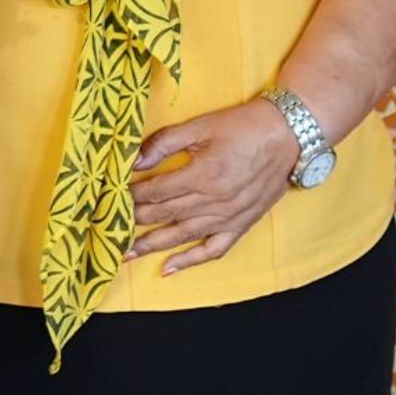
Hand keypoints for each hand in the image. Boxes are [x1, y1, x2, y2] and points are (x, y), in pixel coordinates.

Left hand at [127, 98, 301, 274]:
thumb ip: (165, 143)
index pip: (156, 191)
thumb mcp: (200, 126)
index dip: (131, 195)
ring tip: (124, 253)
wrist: (288, 137)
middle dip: (133, 220)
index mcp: (203, 175)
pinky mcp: (241, 225)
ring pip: (182, 236)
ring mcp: (228, 217)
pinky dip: (190, 261)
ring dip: (151, 246)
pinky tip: (168, 269)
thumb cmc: (243, 127)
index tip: (110, 196)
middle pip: (164, 215)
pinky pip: (213, 250)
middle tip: (107, 226)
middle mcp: (214, 202)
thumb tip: (135, 161)